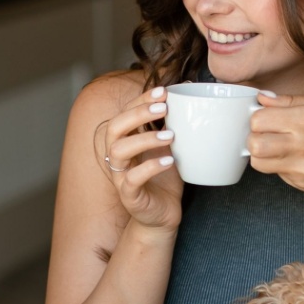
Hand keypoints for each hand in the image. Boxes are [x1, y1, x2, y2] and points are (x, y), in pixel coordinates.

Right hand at [92, 86, 183, 232]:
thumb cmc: (166, 178)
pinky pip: (132, 179)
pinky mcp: (129, 195)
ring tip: (170, 135)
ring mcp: (120, 176)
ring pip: (118, 151)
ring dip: (144, 139)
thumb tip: (189, 88)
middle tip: (163, 108)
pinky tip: (169, 161)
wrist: (163, 214)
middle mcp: (118, 156)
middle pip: (114, 127)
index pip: (124, 113)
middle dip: (137, 114)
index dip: (140, 100)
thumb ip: (173, 123)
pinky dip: (150, 168)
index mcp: (126, 141)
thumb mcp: (170, 147)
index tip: (162, 91)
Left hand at [246, 92, 303, 193]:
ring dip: (261, 154)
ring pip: (258, 163)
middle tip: (265, 134)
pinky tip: (293, 158)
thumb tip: (262, 99)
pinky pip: (275, 174)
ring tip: (275, 147)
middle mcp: (301, 145)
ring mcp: (300, 168)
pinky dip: (278, 165)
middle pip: (254, 144)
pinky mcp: (300, 183)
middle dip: (254, 137)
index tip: (266, 118)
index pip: (259, 120)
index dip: (258, 118)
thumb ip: (289, 101)